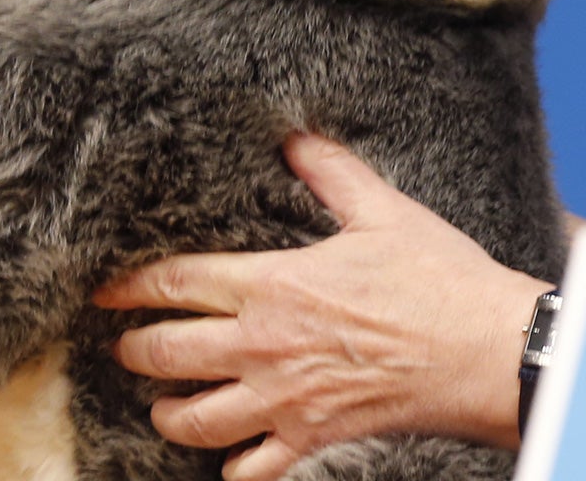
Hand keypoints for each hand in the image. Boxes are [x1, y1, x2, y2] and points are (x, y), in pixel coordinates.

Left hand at [95, 133, 548, 480]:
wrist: (480, 350)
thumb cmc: (437, 278)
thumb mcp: (385, 211)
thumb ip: (332, 174)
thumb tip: (296, 137)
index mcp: (274, 285)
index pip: (176, 284)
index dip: (129, 286)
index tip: (105, 289)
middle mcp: (263, 347)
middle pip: (165, 355)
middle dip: (133, 350)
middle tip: (126, 344)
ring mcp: (283, 400)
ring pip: (192, 420)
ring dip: (168, 412)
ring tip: (165, 404)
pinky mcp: (310, 439)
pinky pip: (249, 468)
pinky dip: (232, 465)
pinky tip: (231, 455)